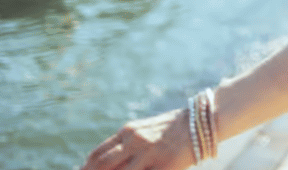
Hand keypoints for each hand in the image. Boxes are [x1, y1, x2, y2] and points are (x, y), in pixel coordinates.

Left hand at [81, 107, 195, 169]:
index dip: (85, 169)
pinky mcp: (163, 166)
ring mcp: (149, 154)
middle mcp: (135, 141)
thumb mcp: (144, 130)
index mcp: (128, 131)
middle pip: (102, 165)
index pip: (97, 154)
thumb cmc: (170, 129)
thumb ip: (125, 144)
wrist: (201, 122)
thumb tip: (103, 163)